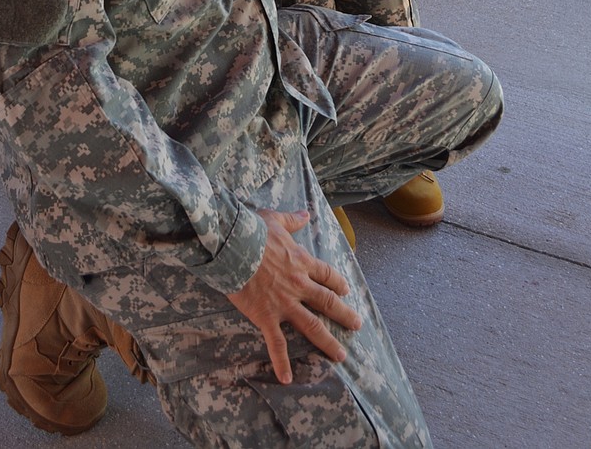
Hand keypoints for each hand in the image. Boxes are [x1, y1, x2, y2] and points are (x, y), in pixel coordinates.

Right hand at [226, 209, 360, 384]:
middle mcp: (299, 285)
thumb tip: (305, 212)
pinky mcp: (266, 317)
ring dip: (328, 342)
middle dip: (344, 314)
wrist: (234, 246)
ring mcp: (284, 303)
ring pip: (312, 326)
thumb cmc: (252, 230)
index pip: (327, 275)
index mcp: (301, 261)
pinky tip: (287, 378)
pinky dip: (281, 362)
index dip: (338, 283)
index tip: (346, 290)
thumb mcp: (275, 220)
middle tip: (357, 325)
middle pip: (328, 302)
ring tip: (340, 355)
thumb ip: (292, 220)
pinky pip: (277, 343)